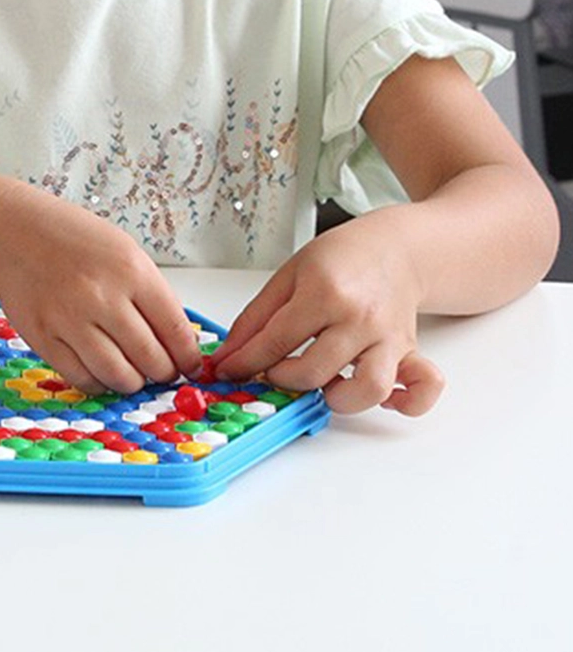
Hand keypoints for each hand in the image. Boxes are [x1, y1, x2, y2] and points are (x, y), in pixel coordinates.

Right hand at [0, 189, 201, 395]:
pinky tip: (100, 370)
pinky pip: (81, 377)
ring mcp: (69, 319)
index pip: (175, 330)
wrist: (12, 231)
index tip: (189, 366)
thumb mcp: (123, 252)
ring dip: (132, 382)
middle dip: (163, 373)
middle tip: (161, 372)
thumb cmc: (70, 239)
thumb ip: (150, 295)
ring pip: (118, 375)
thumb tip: (176, 344)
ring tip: (131, 373)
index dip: (188, 357)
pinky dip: (98, 382)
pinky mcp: (43, 337)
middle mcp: (102, 296)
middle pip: (151, 359)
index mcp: (131, 271)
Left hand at [211, 214, 443, 415]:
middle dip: (283, 379)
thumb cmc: (342, 259)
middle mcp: (361, 319)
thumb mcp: (288, 276)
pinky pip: (422, 390)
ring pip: (368, 390)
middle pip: (315, 372)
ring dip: (338, 397)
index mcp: (325, 294)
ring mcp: (390, 339)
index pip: (276, 342)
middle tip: (274, 369)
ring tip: (323, 382)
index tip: (230, 371)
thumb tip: (230, 355)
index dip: (245, 362)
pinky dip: (404, 403)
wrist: (395, 248)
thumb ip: (256, 318)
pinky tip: (378, 397)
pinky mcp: (411, 353)